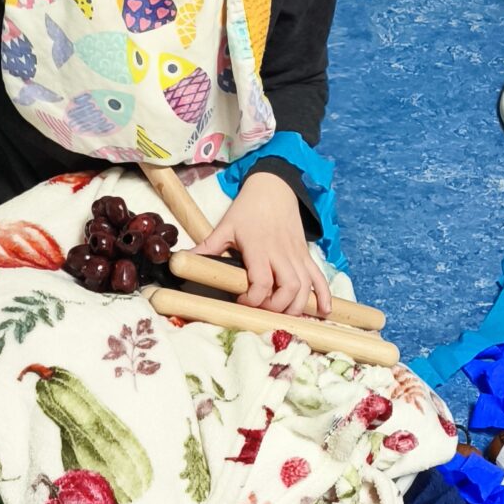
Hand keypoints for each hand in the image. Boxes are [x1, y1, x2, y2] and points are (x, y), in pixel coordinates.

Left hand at [202, 175, 329, 317]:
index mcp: (259, 247)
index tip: (242, 301)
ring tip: (285, 316)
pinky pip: (319, 277)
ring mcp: (296, 255)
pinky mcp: (306, 255)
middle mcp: (281, 253)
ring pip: (304, 286)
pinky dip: (323, 295)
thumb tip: (180, 260)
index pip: (261, 281)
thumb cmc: (247, 209)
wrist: (274, 187)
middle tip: (263, 311)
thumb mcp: (225, 226)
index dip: (253, 298)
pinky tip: (323, 311)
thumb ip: (207, 248)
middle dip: (276, 307)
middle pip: (288, 288)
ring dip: (296, 306)